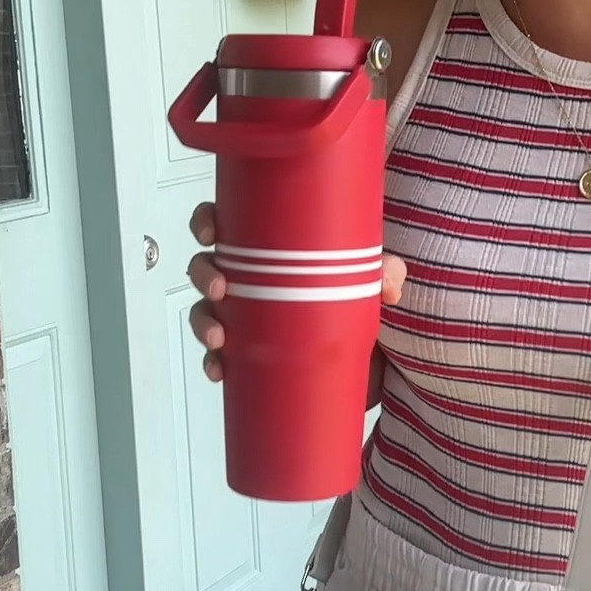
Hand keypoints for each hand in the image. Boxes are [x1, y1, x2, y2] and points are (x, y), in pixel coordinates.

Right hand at [187, 202, 407, 381]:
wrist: (367, 357)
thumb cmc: (354, 300)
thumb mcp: (371, 280)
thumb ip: (385, 272)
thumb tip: (387, 279)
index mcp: (270, 248)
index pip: (228, 222)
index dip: (207, 221)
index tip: (211, 233)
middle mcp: (251, 277)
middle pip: (208, 265)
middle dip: (204, 275)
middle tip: (221, 289)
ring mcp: (246, 314)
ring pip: (205, 310)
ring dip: (202, 322)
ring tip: (219, 337)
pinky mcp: (248, 349)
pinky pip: (218, 354)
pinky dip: (213, 361)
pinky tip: (219, 368)